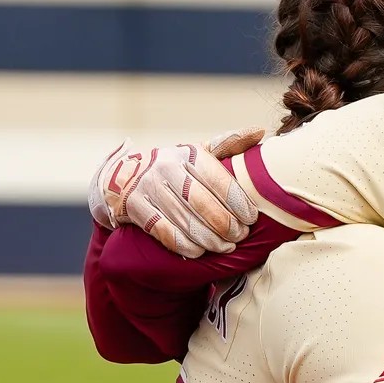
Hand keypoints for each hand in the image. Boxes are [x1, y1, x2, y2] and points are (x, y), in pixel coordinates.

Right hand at [105, 129, 263, 255]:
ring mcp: (149, 189)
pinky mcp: (136, 208)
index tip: (251, 218)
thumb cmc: (175, 167)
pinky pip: (165, 233)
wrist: (124, 176)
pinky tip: (200, 251)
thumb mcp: (199, 152)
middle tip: (240, 236)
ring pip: (185, 221)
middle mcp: (167, 169)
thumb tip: (259, 132)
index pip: (219, 180)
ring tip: (226, 247)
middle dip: (226, 225)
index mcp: (188, 154)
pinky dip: (185, 246)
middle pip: (203, 204)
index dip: (239, 203)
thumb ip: (229, 144)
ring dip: (210, 239)